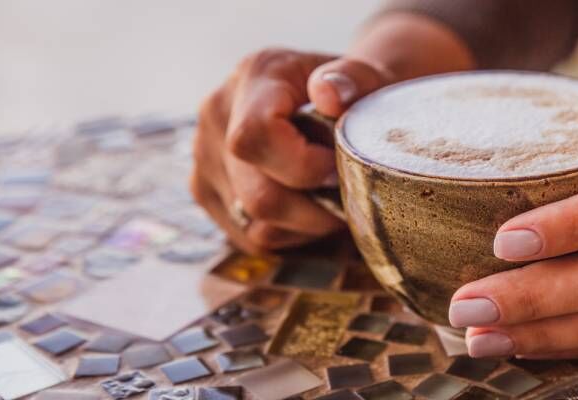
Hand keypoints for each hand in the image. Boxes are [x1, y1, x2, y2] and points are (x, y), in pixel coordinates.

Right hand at [191, 48, 391, 252]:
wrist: (336, 94)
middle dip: (317, 209)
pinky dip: (292, 234)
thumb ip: (356, 79)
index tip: (340, 168)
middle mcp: (218, 114)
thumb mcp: (371, 73)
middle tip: (352, 196)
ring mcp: (206, 155)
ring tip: (334, 199)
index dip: (305, 167)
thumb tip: (327, 94)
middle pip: (259, 194)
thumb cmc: (358, 90)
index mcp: (256, 76)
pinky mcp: (207, 190)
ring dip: (308, 225)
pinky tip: (313, 207)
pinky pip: (251, 236)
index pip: (255, 136)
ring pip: (256, 224)